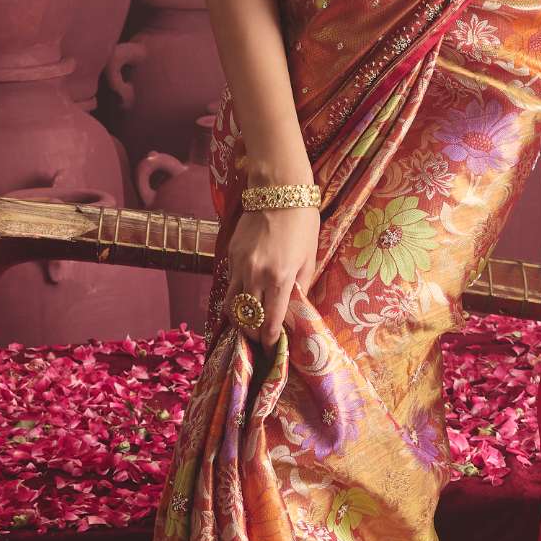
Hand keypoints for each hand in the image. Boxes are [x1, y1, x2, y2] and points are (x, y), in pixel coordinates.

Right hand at [225, 204, 320, 346]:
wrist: (278, 191)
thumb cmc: (302, 223)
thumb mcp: (310, 257)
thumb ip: (301, 286)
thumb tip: (293, 308)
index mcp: (280, 278)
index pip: (270, 322)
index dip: (270, 340)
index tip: (273, 349)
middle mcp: (256, 275)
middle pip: (248, 319)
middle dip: (254, 335)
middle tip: (261, 341)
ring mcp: (239, 265)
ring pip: (232, 305)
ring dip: (240, 320)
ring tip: (249, 325)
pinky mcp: (230, 255)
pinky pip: (230, 284)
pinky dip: (236, 297)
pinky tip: (245, 298)